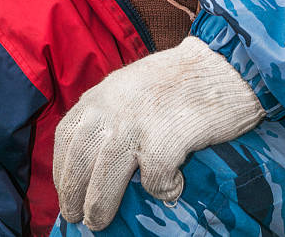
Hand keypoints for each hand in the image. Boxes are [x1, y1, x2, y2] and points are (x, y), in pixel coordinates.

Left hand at [53, 36, 264, 230]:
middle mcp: (111, 110)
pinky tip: (172, 187)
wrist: (222, 63)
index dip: (62, 168)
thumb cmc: (182, 75)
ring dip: (100, 207)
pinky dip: (161, 191)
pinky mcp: (164, 142)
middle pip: (79, 164)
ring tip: (101, 220)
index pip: (67, 137)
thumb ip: (113, 108)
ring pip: (103, 182)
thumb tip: (99, 149)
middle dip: (74, 196)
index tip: (67, 188)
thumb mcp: (133, 82)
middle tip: (80, 216)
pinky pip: (154, 183)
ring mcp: (135, 126)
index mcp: (103, 93)